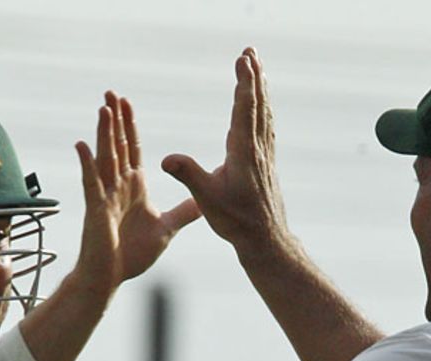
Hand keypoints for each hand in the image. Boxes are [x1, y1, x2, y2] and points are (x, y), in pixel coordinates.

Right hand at [74, 91, 199, 289]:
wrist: (112, 277)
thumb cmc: (132, 254)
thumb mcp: (166, 228)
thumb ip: (184, 213)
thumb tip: (204, 202)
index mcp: (133, 186)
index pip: (131, 149)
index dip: (129, 125)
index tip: (127, 102)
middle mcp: (117, 186)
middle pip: (116, 145)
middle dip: (115, 119)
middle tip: (112, 93)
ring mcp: (105, 196)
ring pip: (104, 158)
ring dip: (103, 133)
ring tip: (104, 108)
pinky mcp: (96, 210)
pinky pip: (91, 183)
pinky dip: (87, 165)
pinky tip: (82, 146)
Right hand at [161, 47, 289, 253]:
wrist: (265, 240)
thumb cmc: (235, 221)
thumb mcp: (207, 199)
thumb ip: (188, 175)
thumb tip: (165, 158)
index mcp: (243, 153)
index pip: (244, 110)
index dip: (244, 83)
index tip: (243, 59)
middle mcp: (257, 149)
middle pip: (258, 105)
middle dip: (254, 76)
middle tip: (251, 51)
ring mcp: (263, 155)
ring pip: (264, 114)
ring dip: (260, 89)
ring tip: (257, 68)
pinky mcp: (265, 163)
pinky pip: (265, 127)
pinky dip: (262, 108)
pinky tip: (261, 107)